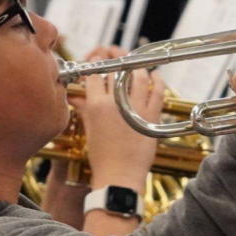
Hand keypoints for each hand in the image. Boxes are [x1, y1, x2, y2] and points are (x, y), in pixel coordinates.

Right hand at [71, 57, 164, 191]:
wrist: (118, 176)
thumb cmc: (101, 157)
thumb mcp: (89, 130)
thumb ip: (85, 109)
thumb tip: (77, 97)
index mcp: (96, 105)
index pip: (94, 75)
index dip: (96, 66)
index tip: (99, 64)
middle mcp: (115, 103)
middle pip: (116, 71)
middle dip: (117, 61)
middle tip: (119, 59)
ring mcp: (135, 108)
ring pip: (139, 75)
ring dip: (138, 67)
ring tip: (137, 66)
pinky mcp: (151, 116)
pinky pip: (158, 91)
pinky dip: (158, 80)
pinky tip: (156, 76)